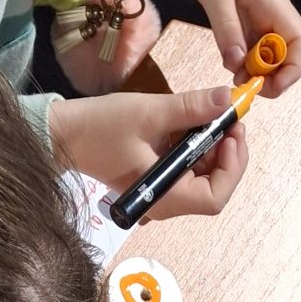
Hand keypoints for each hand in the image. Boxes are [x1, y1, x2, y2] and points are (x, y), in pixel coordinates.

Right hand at [50, 87, 247, 218]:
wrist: (66, 136)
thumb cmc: (102, 128)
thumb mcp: (149, 113)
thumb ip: (191, 107)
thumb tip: (227, 98)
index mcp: (165, 196)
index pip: (215, 197)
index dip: (232, 166)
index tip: (233, 131)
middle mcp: (166, 203)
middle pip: (213, 189)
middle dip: (228, 155)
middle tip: (230, 119)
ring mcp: (161, 194)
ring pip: (203, 179)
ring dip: (214, 150)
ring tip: (213, 117)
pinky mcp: (157, 181)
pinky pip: (187, 171)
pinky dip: (197, 150)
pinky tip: (194, 125)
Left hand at [183, 0, 300, 94]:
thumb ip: (226, 27)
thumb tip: (237, 64)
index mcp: (273, 2)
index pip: (299, 42)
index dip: (291, 69)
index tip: (269, 85)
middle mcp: (273, 11)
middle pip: (287, 54)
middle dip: (272, 76)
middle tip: (245, 86)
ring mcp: (262, 15)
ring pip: (270, 54)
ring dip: (257, 71)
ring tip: (234, 77)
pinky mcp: (249, 16)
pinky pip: (254, 46)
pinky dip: (245, 60)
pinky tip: (231, 62)